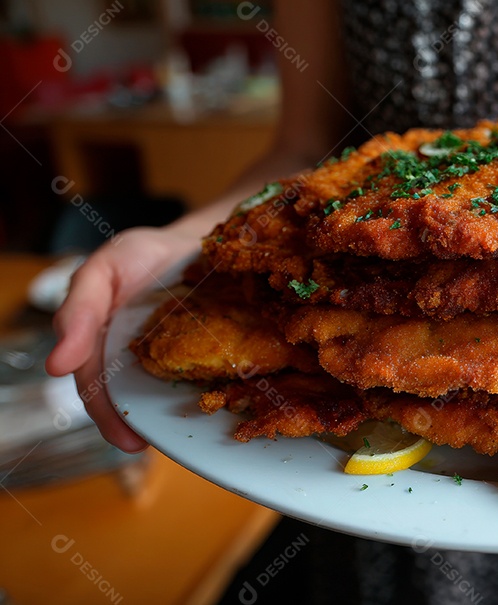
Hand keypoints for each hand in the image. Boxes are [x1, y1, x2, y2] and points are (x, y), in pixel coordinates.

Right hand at [45, 226, 201, 451]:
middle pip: (126, 399)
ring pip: (164, 397)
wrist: (195, 243)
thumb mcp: (104, 268)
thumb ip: (80, 308)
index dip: (105, 412)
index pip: (97, 385)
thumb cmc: (141, 257)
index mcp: (102, 344)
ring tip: (177, 438)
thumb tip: (58, 364)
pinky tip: (218, 410)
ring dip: (168, 419)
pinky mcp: (206, 354)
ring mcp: (171, 360)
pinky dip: (209, 395)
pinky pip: (205, 379)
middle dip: (129, 424)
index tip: (122, 436)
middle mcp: (133, 360)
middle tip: (138, 444)